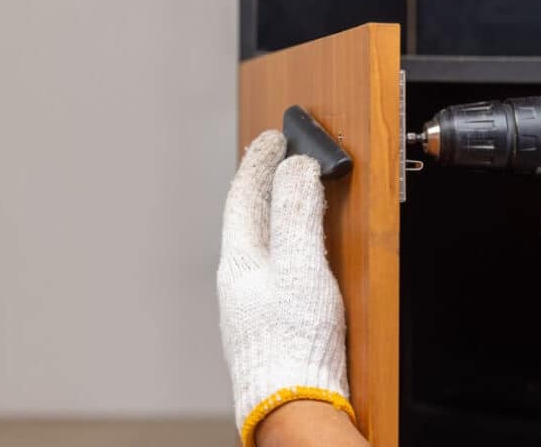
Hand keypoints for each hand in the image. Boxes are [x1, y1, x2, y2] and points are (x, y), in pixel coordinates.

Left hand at [217, 131, 352, 446]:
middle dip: (265, 181)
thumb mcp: (300, 266)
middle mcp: (240, 279)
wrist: (295, 404)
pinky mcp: (271, 321)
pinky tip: (300, 250)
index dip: (258, 162)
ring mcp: (253, 301)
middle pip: (249, 216)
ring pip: (260, 240)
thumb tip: (297, 168)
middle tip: (280, 154)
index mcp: (240, 260)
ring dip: (275, 208)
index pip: (244, 195)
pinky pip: (274, 263)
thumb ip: (298, 214)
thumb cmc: (294, 343)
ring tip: (290, 191)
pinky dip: (285, 239)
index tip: (273, 136)